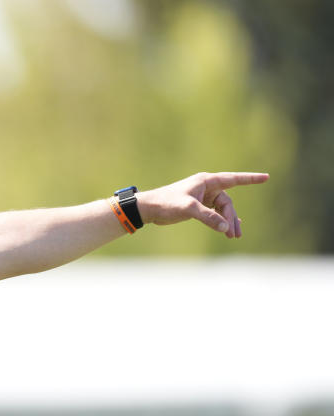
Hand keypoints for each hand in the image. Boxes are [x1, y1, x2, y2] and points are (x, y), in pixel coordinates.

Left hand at [138, 172, 269, 238]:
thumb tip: (225, 227)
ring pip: (222, 210)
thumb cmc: (167, 203)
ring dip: (227, 222)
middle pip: (227, 203)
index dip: (250, 179)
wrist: (150, 209)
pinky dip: (221, 221)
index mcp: (206, 181)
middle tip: (234, 234)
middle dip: (232, 218)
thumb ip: (207, 217)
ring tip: (232, 236)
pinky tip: (228, 230)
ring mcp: (204, 197)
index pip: (233, 179)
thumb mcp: (188, 209)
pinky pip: (216, 213)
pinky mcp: (199, 206)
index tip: (266, 177)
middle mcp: (207, 187)